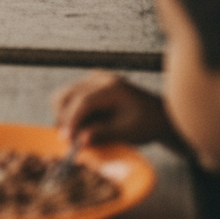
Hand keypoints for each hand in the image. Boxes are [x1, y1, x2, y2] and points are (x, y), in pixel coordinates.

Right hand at [52, 71, 172, 146]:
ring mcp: (92, 78)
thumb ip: (104, 134)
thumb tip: (80, 141)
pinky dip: (69, 111)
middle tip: (67, 140)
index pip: (84, 100)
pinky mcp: (89, 83)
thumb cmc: (147, 123)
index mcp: (112, 87)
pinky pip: (70, 95)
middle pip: (68, 93)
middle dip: (63, 118)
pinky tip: (80, 125)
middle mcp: (99, 77)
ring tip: (74, 134)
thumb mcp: (129, 132)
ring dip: (64, 114)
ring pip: (64, 94)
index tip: (68, 139)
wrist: (156, 113)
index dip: (72, 120)